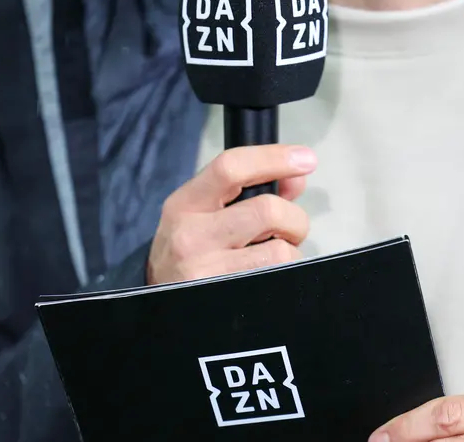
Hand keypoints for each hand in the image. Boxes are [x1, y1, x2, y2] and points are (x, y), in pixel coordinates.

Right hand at [147, 144, 316, 284]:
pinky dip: (284, 276)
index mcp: (185, 204)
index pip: (230, 168)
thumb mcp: (206, 214)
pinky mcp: (223, 299)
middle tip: (289, 231)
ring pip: (280, 251)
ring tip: (272, 258)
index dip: (273, 158)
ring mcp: (205, 272)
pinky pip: (277, 280)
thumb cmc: (190, 252)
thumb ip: (251, 189)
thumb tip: (297, 175)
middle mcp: (191, 236)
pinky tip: (266, 278)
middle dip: (294, 219)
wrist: (158, 305)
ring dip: (290, 252)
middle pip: (267, 210)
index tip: (305, 159)